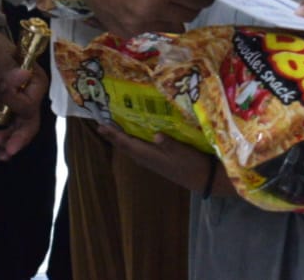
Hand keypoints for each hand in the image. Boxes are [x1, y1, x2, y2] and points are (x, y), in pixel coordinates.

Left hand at [0, 30, 47, 160]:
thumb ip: (8, 66)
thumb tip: (23, 75)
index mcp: (33, 81)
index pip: (32, 99)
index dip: (19, 101)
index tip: (3, 92)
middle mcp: (27, 99)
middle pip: (31, 121)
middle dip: (21, 135)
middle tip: (10, 147)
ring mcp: (13, 112)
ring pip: (20, 132)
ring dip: (12, 143)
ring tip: (1, 152)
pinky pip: (6, 137)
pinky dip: (4, 147)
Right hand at [47, 0, 214, 37]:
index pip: (200, 0)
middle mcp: (152, 9)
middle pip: (189, 16)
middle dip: (190, 4)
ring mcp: (138, 23)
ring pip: (173, 27)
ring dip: (173, 14)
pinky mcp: (126, 32)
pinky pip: (152, 30)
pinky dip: (153, 19)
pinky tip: (139, 3)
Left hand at [96, 123, 230, 195]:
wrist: (202, 179)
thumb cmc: (192, 163)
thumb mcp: (182, 151)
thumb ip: (169, 143)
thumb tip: (156, 135)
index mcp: (149, 155)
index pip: (126, 143)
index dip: (113, 134)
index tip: (100, 125)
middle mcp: (147, 159)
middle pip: (125, 146)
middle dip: (113, 136)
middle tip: (102, 124)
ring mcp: (152, 161)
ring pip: (131, 148)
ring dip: (122, 139)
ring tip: (114, 128)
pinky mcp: (158, 161)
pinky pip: (139, 150)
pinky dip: (132, 141)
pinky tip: (135, 136)